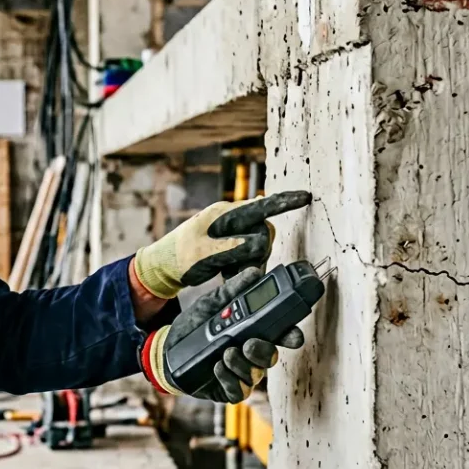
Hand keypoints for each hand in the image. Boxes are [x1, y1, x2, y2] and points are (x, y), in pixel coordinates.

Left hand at [132, 190, 310, 298]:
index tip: (306, 197)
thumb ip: (231, 248)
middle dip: (258, 251)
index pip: (260, 205)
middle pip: (264, 231)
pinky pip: (249, 253)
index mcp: (224, 214)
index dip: (285, 202)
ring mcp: (230, 230)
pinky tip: (227, 272)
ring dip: (249, 261)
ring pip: (258, 245)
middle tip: (234, 267)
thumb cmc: (178, 257)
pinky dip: (242, 265)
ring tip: (226, 271)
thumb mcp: (202, 254)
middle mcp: (230, 218)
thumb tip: (257, 244)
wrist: (163, 267)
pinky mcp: (230, 243)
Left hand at [140, 267, 304, 402]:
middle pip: (270, 355)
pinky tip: (218, 367)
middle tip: (248, 343)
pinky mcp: (228, 389)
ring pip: (255, 373)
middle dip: (262, 350)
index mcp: (253, 331)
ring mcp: (241, 372)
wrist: (167, 348)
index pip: (280, 334)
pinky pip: (239, 390)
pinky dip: (230, 379)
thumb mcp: (211, 303)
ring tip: (226, 352)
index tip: (293, 336)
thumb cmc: (195, 325)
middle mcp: (251, 353)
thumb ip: (232, 290)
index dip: (290, 335)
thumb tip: (253, 273)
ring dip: (242, 363)